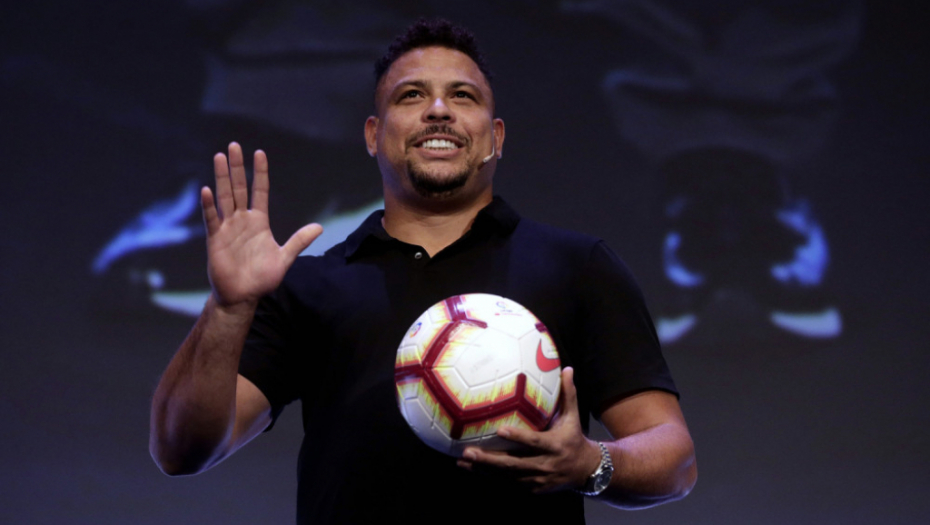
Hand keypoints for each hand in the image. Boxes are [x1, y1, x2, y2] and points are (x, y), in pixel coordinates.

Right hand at [201, 142, 321, 307]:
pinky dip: (209, 206)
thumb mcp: (284, 258)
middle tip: (234, 146)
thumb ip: (299, 241)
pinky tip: (206, 190)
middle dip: (237, 167)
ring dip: (221, 177)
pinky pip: (212, 219)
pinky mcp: (215, 239)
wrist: (242, 296)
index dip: (259, 173)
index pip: (260, 191)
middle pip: (239, 188)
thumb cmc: (262, 278)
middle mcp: (242, 220)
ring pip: (224, 197)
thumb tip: (319, 227)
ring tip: (219, 157)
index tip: (259, 153)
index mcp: (259, 222)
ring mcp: (228, 228)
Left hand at [457, 367, 602, 493]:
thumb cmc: (574, 438)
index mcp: (555, 445)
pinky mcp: (532, 488)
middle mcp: (545, 464)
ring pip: (507, 476)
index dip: (518, 438)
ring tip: (462, 461)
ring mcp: (537, 479)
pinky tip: (472, 469)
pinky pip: (508, 483)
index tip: (499, 430)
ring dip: (484, 469)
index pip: (535, 442)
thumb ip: (568, 394)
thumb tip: (567, 369)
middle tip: (468, 451)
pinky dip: (490, 478)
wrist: (585, 471)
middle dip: (490, 459)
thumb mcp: (573, 417)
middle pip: (514, 464)